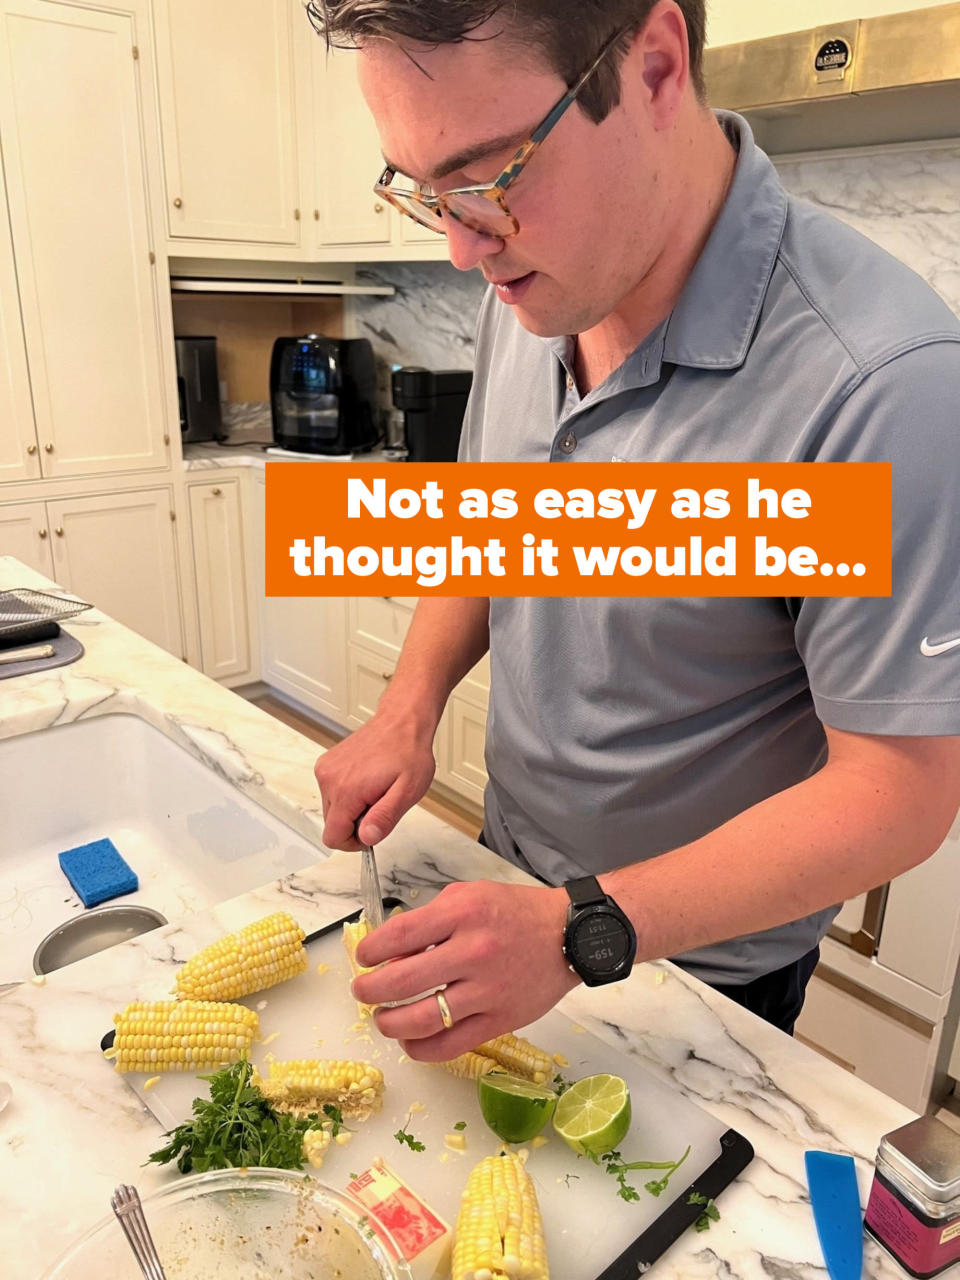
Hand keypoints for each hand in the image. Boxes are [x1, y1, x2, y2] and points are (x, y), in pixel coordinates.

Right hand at [314, 708, 435, 849]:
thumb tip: (367, 838)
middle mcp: (330, 779)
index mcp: (346, 790)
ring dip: (353, 808)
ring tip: (375, 788)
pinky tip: (367, 780)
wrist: (401, 722)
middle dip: (356, 822)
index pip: (333, 837)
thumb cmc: (408, 752)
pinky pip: (332, 792)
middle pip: (332, 825)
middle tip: (380, 803)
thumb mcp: (407, 791)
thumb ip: (385, 817)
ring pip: (332, 809)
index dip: (353, 843)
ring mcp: (326, 770)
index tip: (371, 830)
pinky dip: (348, 793)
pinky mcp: (327, 764)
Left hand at [352, 880, 579, 1060]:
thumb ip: (431, 919)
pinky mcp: (501, 1020)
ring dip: (389, 1023)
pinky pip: (451, 1045)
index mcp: (462, 913)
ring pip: (421, 1019)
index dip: (371, 951)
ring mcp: (487, 990)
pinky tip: (410, 1041)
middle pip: (401, 981)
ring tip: (382, 1018)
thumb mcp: (469, 895)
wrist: (569, 934)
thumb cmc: (515, 912)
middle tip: (362, 991)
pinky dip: (421, 1049)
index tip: (363, 958)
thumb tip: (393, 950)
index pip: (399, 935)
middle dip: (369, 990)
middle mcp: (473, 951)